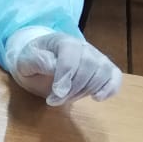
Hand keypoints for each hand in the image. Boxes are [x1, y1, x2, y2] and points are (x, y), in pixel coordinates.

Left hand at [6, 30, 121, 105]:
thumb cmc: (34, 59)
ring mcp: (96, 56)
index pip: (71, 57)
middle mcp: (83, 46)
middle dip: (73, 88)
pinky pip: (115, 77)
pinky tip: (96, 98)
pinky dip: (110, 89)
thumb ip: (39, 61)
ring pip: (103, 72)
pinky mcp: (104, 68)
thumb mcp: (26, 60)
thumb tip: (54, 68)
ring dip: (86, 91)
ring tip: (67, 98)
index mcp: (63, 41)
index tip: (55, 94)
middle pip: (89, 65)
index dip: (65, 77)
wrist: (41, 58)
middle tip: (55, 100)